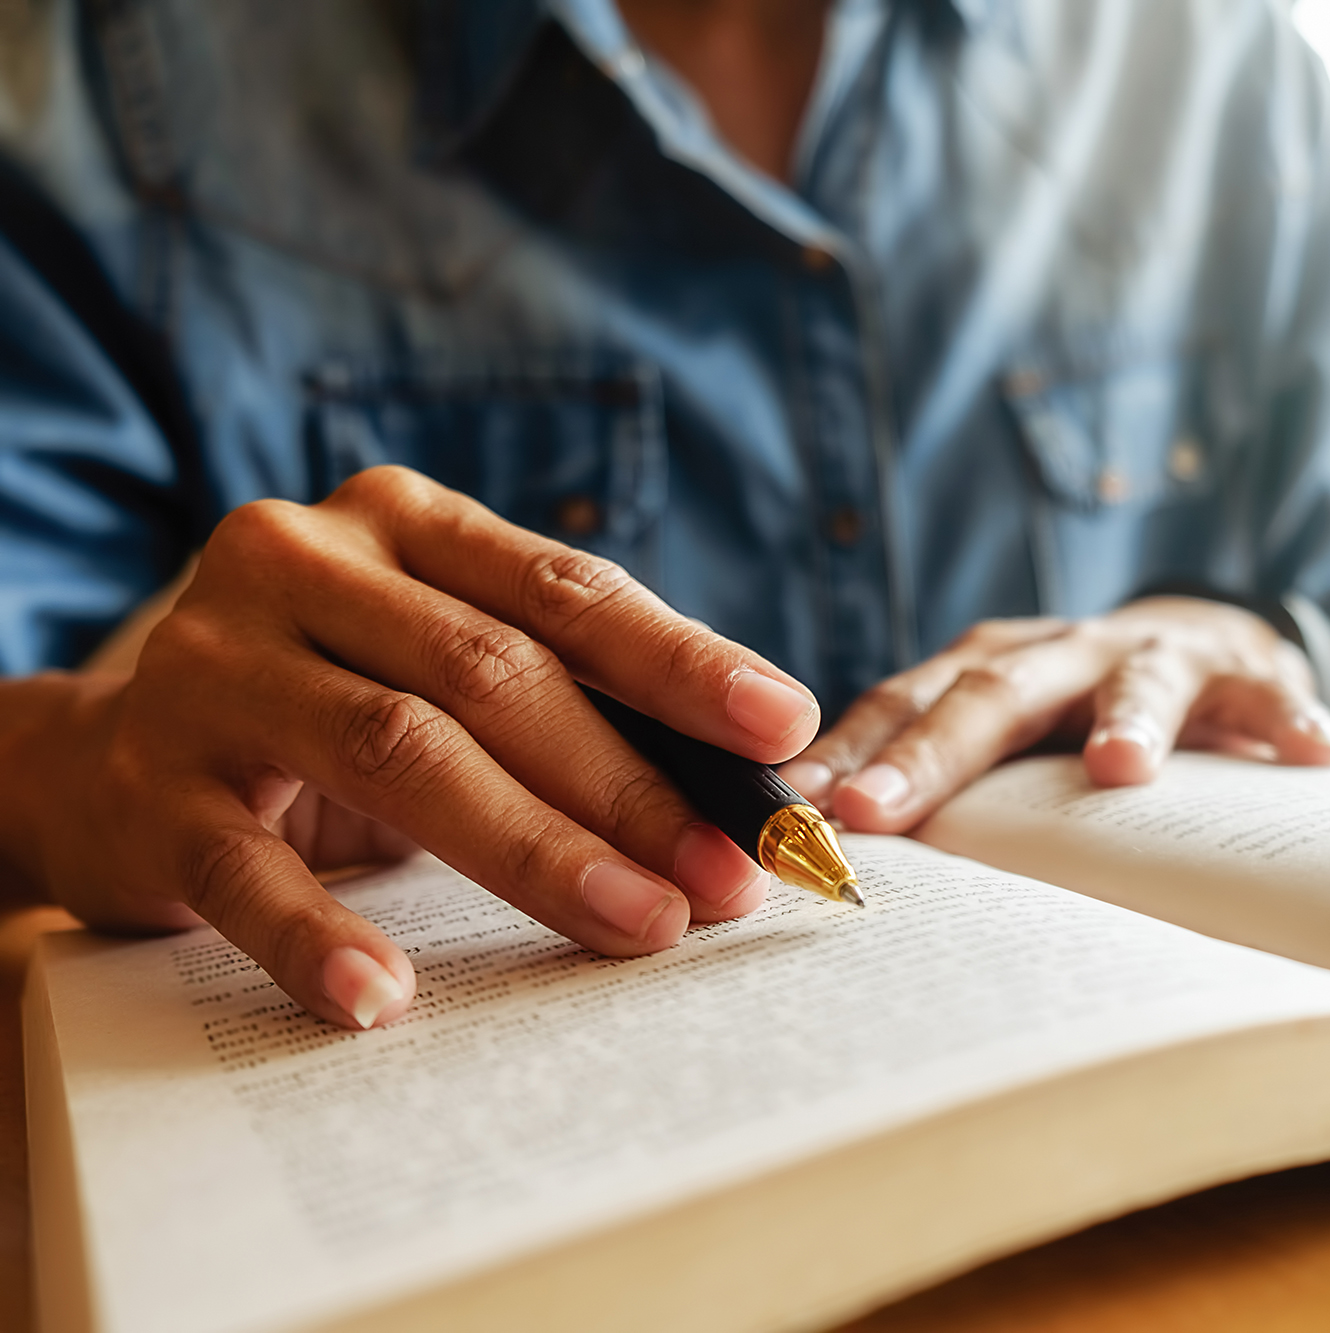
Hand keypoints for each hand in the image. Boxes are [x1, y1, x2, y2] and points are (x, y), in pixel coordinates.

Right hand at [8, 467, 821, 1029]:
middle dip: (630, 784)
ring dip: (536, 852)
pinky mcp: (149, 790)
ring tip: (640, 925)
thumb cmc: (337, 701)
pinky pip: (248, 875)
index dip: (681, 660)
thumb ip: (574, 691)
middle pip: (495, 675)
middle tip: (729, 876)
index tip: (786, 729)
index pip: (563, 588)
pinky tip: (390, 995)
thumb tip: (750, 775)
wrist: (110, 754)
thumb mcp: (444, 662)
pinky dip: (324, 937)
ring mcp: (216, 673)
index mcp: (402, 524)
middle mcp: (303, 566)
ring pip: (400, 755)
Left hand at [776, 597, 1329, 832]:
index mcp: (982, 671)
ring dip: (1128, 721)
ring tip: (1121, 771)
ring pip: (1131, 682)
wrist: (1197, 641)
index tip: (793, 816)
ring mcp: (1145, 656)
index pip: (899, 707)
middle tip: (877, 812)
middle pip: (988, 697)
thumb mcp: (1001, 734)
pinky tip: (1312, 752)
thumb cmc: (1074, 711)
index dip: (846, 758)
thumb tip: (815, 862)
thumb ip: (932, 784)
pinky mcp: (1236, 669)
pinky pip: (1263, 694)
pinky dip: (1284, 718)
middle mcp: (1053, 654)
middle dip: (931, 755)